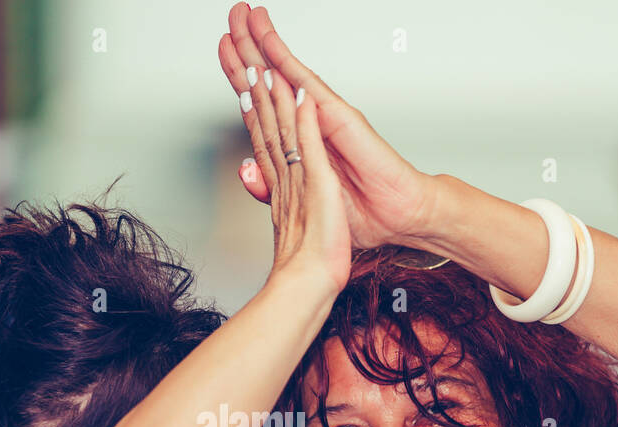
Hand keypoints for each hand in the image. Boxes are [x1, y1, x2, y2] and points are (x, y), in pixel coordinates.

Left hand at [218, 3, 438, 249]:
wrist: (394, 216)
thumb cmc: (357, 209)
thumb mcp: (303, 201)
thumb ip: (270, 185)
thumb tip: (246, 170)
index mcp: (295, 140)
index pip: (260, 101)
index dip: (240, 76)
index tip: (224, 50)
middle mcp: (306, 122)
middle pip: (267, 79)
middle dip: (246, 47)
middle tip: (232, 14)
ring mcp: (320, 116)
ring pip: (282, 73)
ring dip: (261, 42)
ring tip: (245, 15)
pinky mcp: (337, 115)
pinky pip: (306, 84)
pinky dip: (286, 62)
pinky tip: (269, 43)